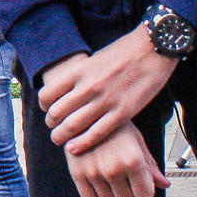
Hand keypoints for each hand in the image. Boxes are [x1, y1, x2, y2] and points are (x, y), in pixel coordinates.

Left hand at [39, 29, 177, 155]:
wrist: (153, 48)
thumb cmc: (124, 52)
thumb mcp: (93, 59)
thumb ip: (80, 76)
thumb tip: (66, 90)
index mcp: (78, 71)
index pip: (47, 95)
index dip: (44, 106)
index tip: (47, 110)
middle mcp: (88, 87)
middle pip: (57, 113)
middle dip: (51, 124)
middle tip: (52, 128)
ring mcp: (105, 101)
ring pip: (72, 126)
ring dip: (61, 136)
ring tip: (59, 139)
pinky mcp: (123, 113)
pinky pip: (96, 134)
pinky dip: (81, 143)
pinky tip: (74, 148)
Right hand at [65, 121, 169, 196]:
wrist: (84, 113)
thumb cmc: (113, 125)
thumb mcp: (137, 141)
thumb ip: (150, 165)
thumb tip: (164, 184)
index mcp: (132, 160)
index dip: (145, 191)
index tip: (141, 185)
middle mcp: (113, 169)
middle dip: (130, 194)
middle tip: (125, 180)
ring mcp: (94, 172)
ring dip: (113, 195)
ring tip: (110, 179)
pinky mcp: (77, 174)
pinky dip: (95, 195)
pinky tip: (97, 181)